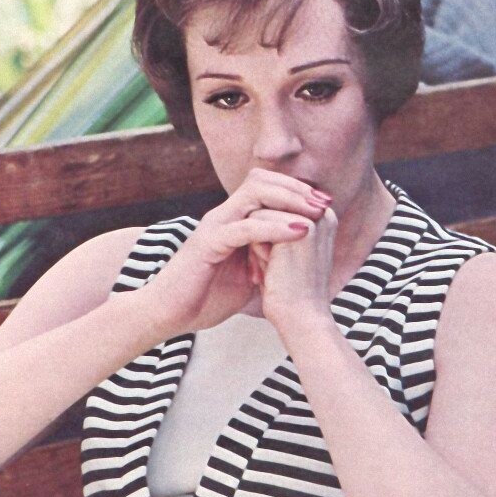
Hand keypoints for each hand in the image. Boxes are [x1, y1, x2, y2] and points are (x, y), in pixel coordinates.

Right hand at [143, 169, 330, 333]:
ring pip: (254, 195)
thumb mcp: (247, 274)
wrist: (170, 315)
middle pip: (262, 181)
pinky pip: (245, 227)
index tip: (326, 203)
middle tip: (325, 203)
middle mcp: (222, 216)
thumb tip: (298, 259)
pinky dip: (275, 227)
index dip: (296, 191)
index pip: (265, 187)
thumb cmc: (206, 298)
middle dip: (297, 189)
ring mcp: (214, 226)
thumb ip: (267, 258)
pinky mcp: (208, 243)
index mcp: (232, 220)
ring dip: (289, 201)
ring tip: (317, 213)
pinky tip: (300, 232)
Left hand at [247, 205, 337, 329]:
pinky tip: (270, 272)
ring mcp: (312, 218)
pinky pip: (256, 221)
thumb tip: (253, 208)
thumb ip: (277, 227)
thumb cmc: (291, 292)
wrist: (301, 320)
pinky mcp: (298, 227)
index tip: (280, 267)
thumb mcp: (286, 252)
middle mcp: (323, 213)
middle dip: (261, 237)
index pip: (277, 207)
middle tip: (276, 271)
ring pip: (260, 213)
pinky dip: (255, 249)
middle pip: (268, 207)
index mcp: (324, 217)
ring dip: (258, 244)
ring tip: (274, 272)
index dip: (267, 235)